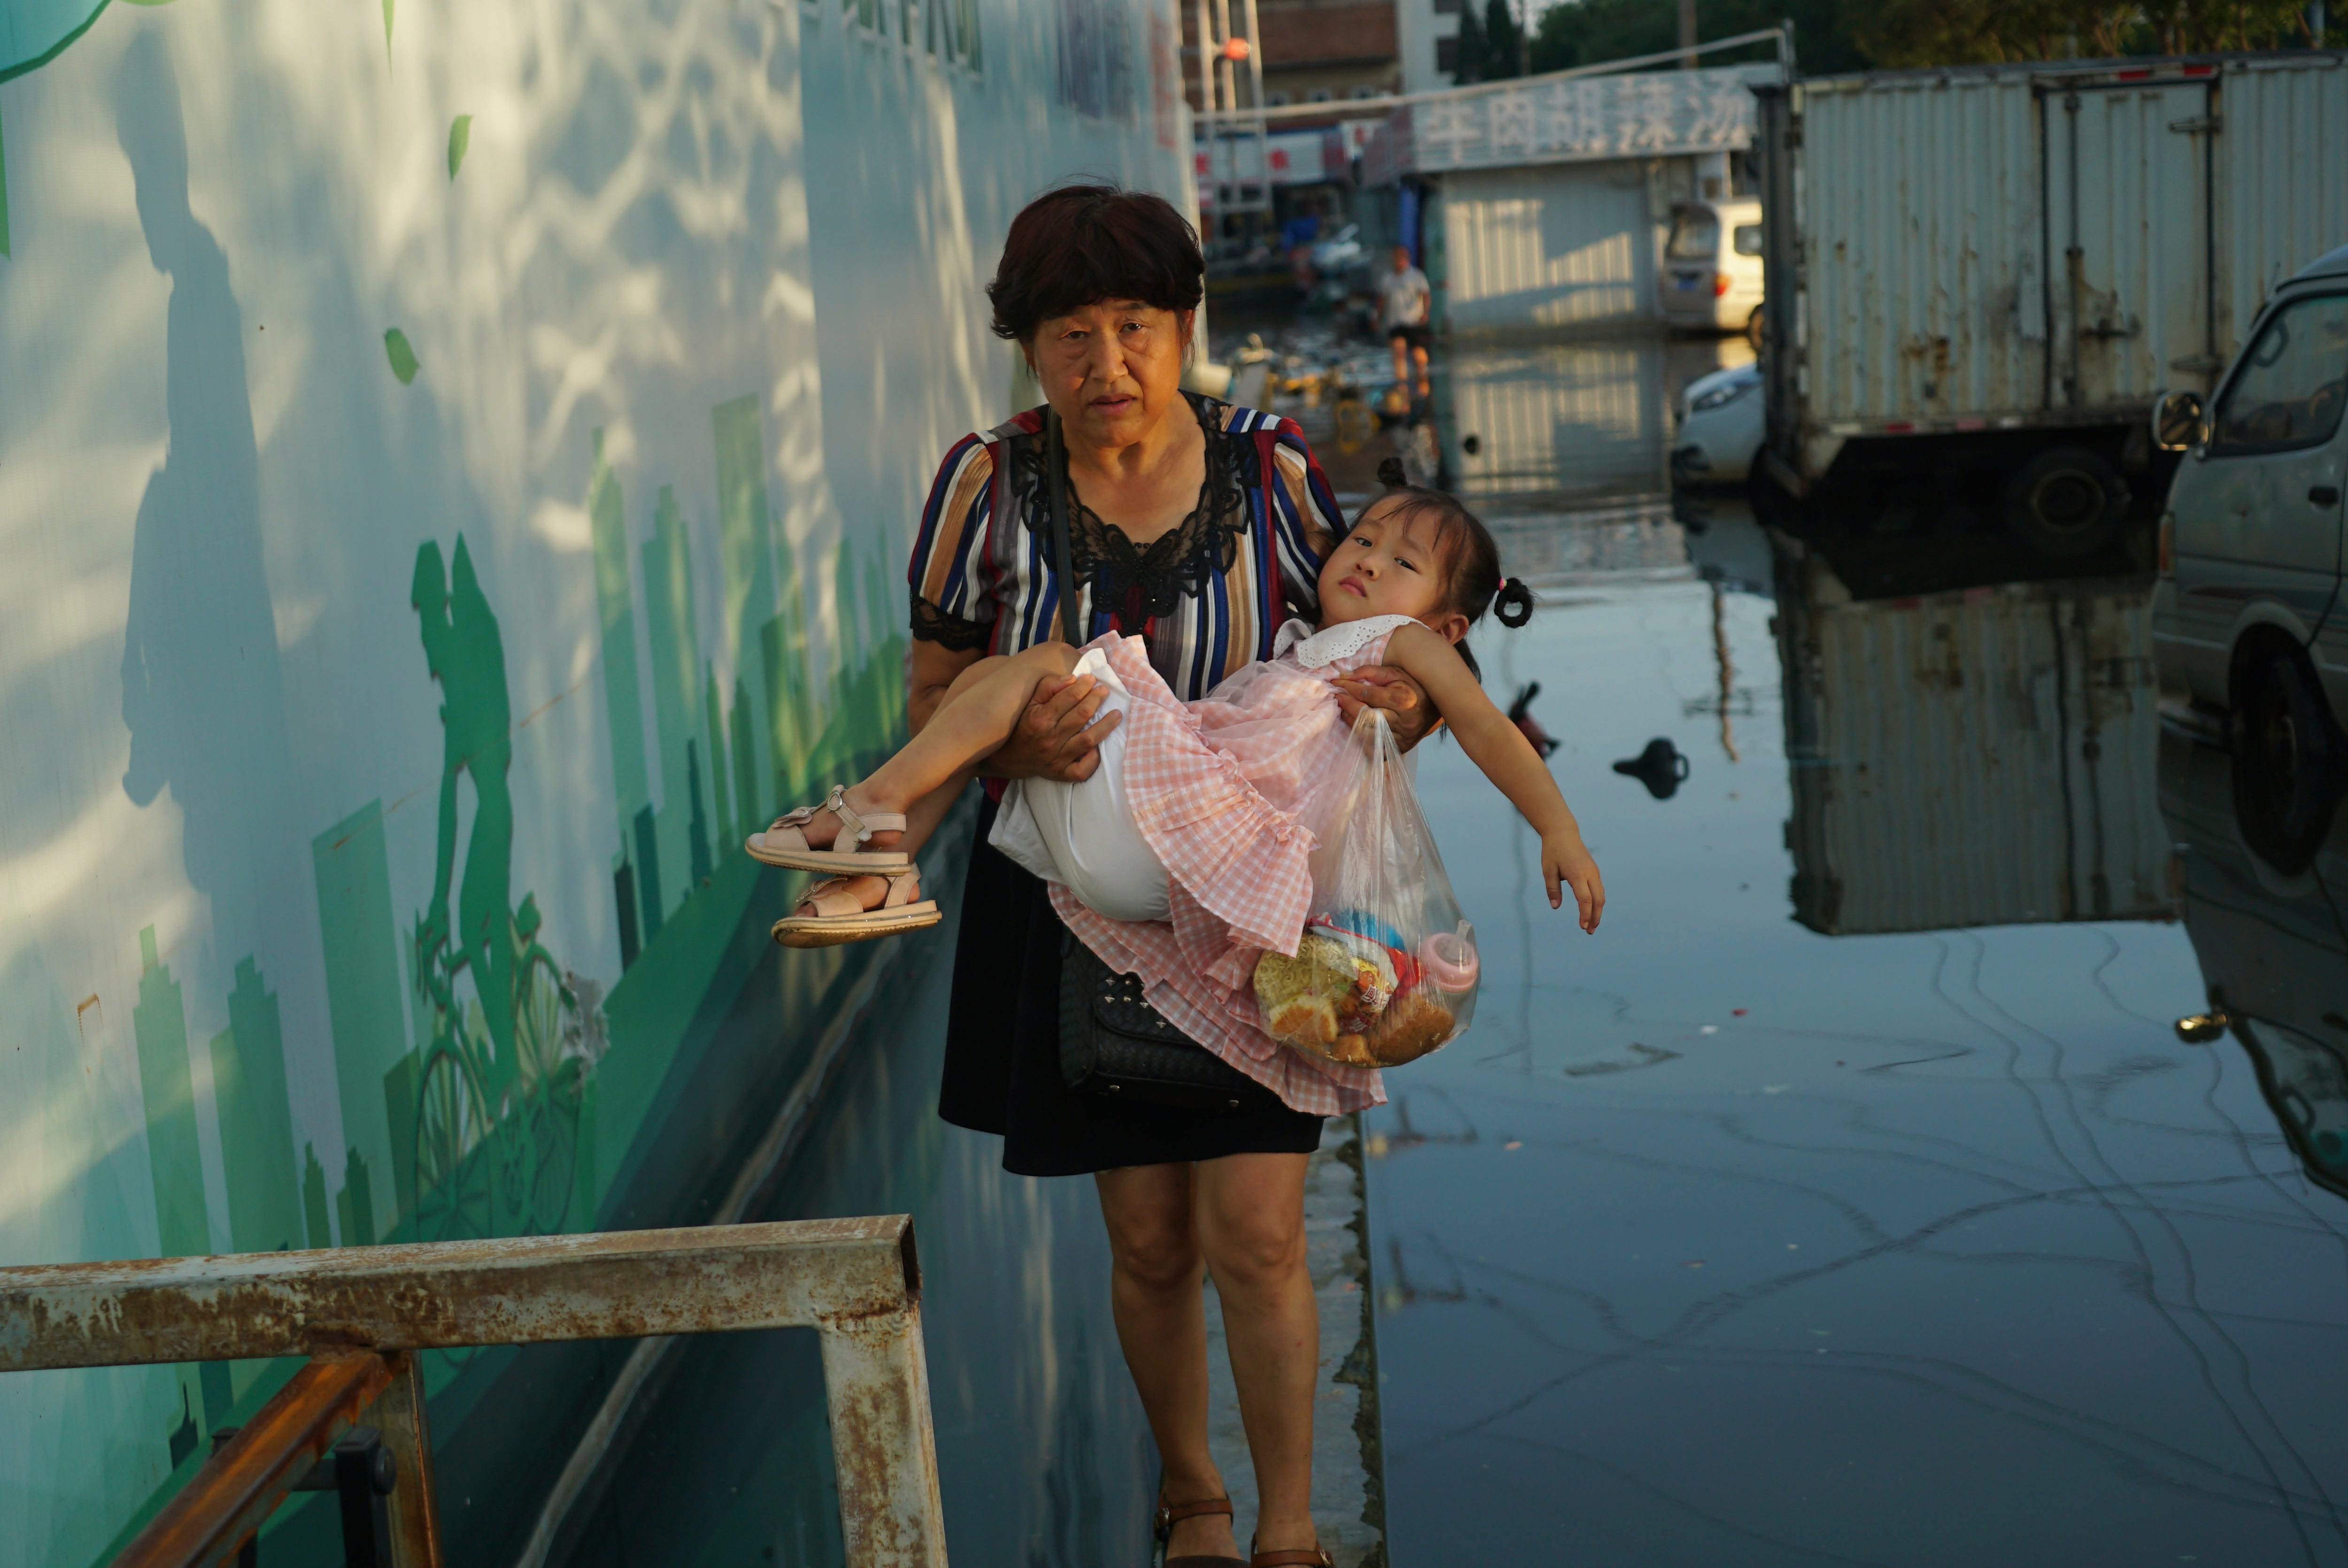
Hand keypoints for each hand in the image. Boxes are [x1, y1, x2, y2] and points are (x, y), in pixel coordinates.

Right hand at [985, 673, 1121, 781]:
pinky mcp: (1059, 774)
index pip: (1069, 698)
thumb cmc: (1019, 725)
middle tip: (1104, 691)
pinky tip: (1099, 748)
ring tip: (1117, 715)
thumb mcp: (1027, 702)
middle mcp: (1049, 740)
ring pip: (1088, 741)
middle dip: (1096, 700)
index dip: (1083, 686)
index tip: (1091, 679)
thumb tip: (1072, 679)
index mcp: (1039, 719)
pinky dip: (1093, 760)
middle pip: (1081, 717)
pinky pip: (1081, 771)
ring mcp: (1056, 759)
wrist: (1004, 758)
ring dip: (1105, 726)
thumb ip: (1048, 687)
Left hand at [1332, 665, 1438, 750]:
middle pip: (1367, 716)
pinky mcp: (1398, 750)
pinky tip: (1357, 726)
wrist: (1432, 710)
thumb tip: (1345, 676)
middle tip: (1338, 697)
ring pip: (1367, 734)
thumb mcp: (1396, 674)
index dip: (1349, 687)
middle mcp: (1404, 722)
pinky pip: (1373, 749)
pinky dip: (1360, 739)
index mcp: (1405, 699)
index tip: (1337, 682)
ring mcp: (1401, 739)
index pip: (1370, 694)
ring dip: (1350, 722)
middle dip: (1348, 705)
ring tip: (1344, 711)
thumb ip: (1371, 672)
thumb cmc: (1412, 688)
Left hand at [1544, 831, 1604, 932]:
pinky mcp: (1594, 870)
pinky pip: (1599, 889)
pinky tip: (1591, 911)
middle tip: (1589, 931)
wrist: (1563, 832)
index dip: (1585, 914)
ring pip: (1601, 895)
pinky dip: (1597, 902)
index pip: (1585, 899)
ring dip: (1597, 911)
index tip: (1582, 927)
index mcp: (1578, 873)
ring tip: (1591, 925)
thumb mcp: (1548, 870)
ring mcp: (1594, 871)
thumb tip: (1555, 907)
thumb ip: (1552, 889)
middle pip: (1598, 900)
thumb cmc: (1553, 851)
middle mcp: (1590, 873)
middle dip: (1595, 917)